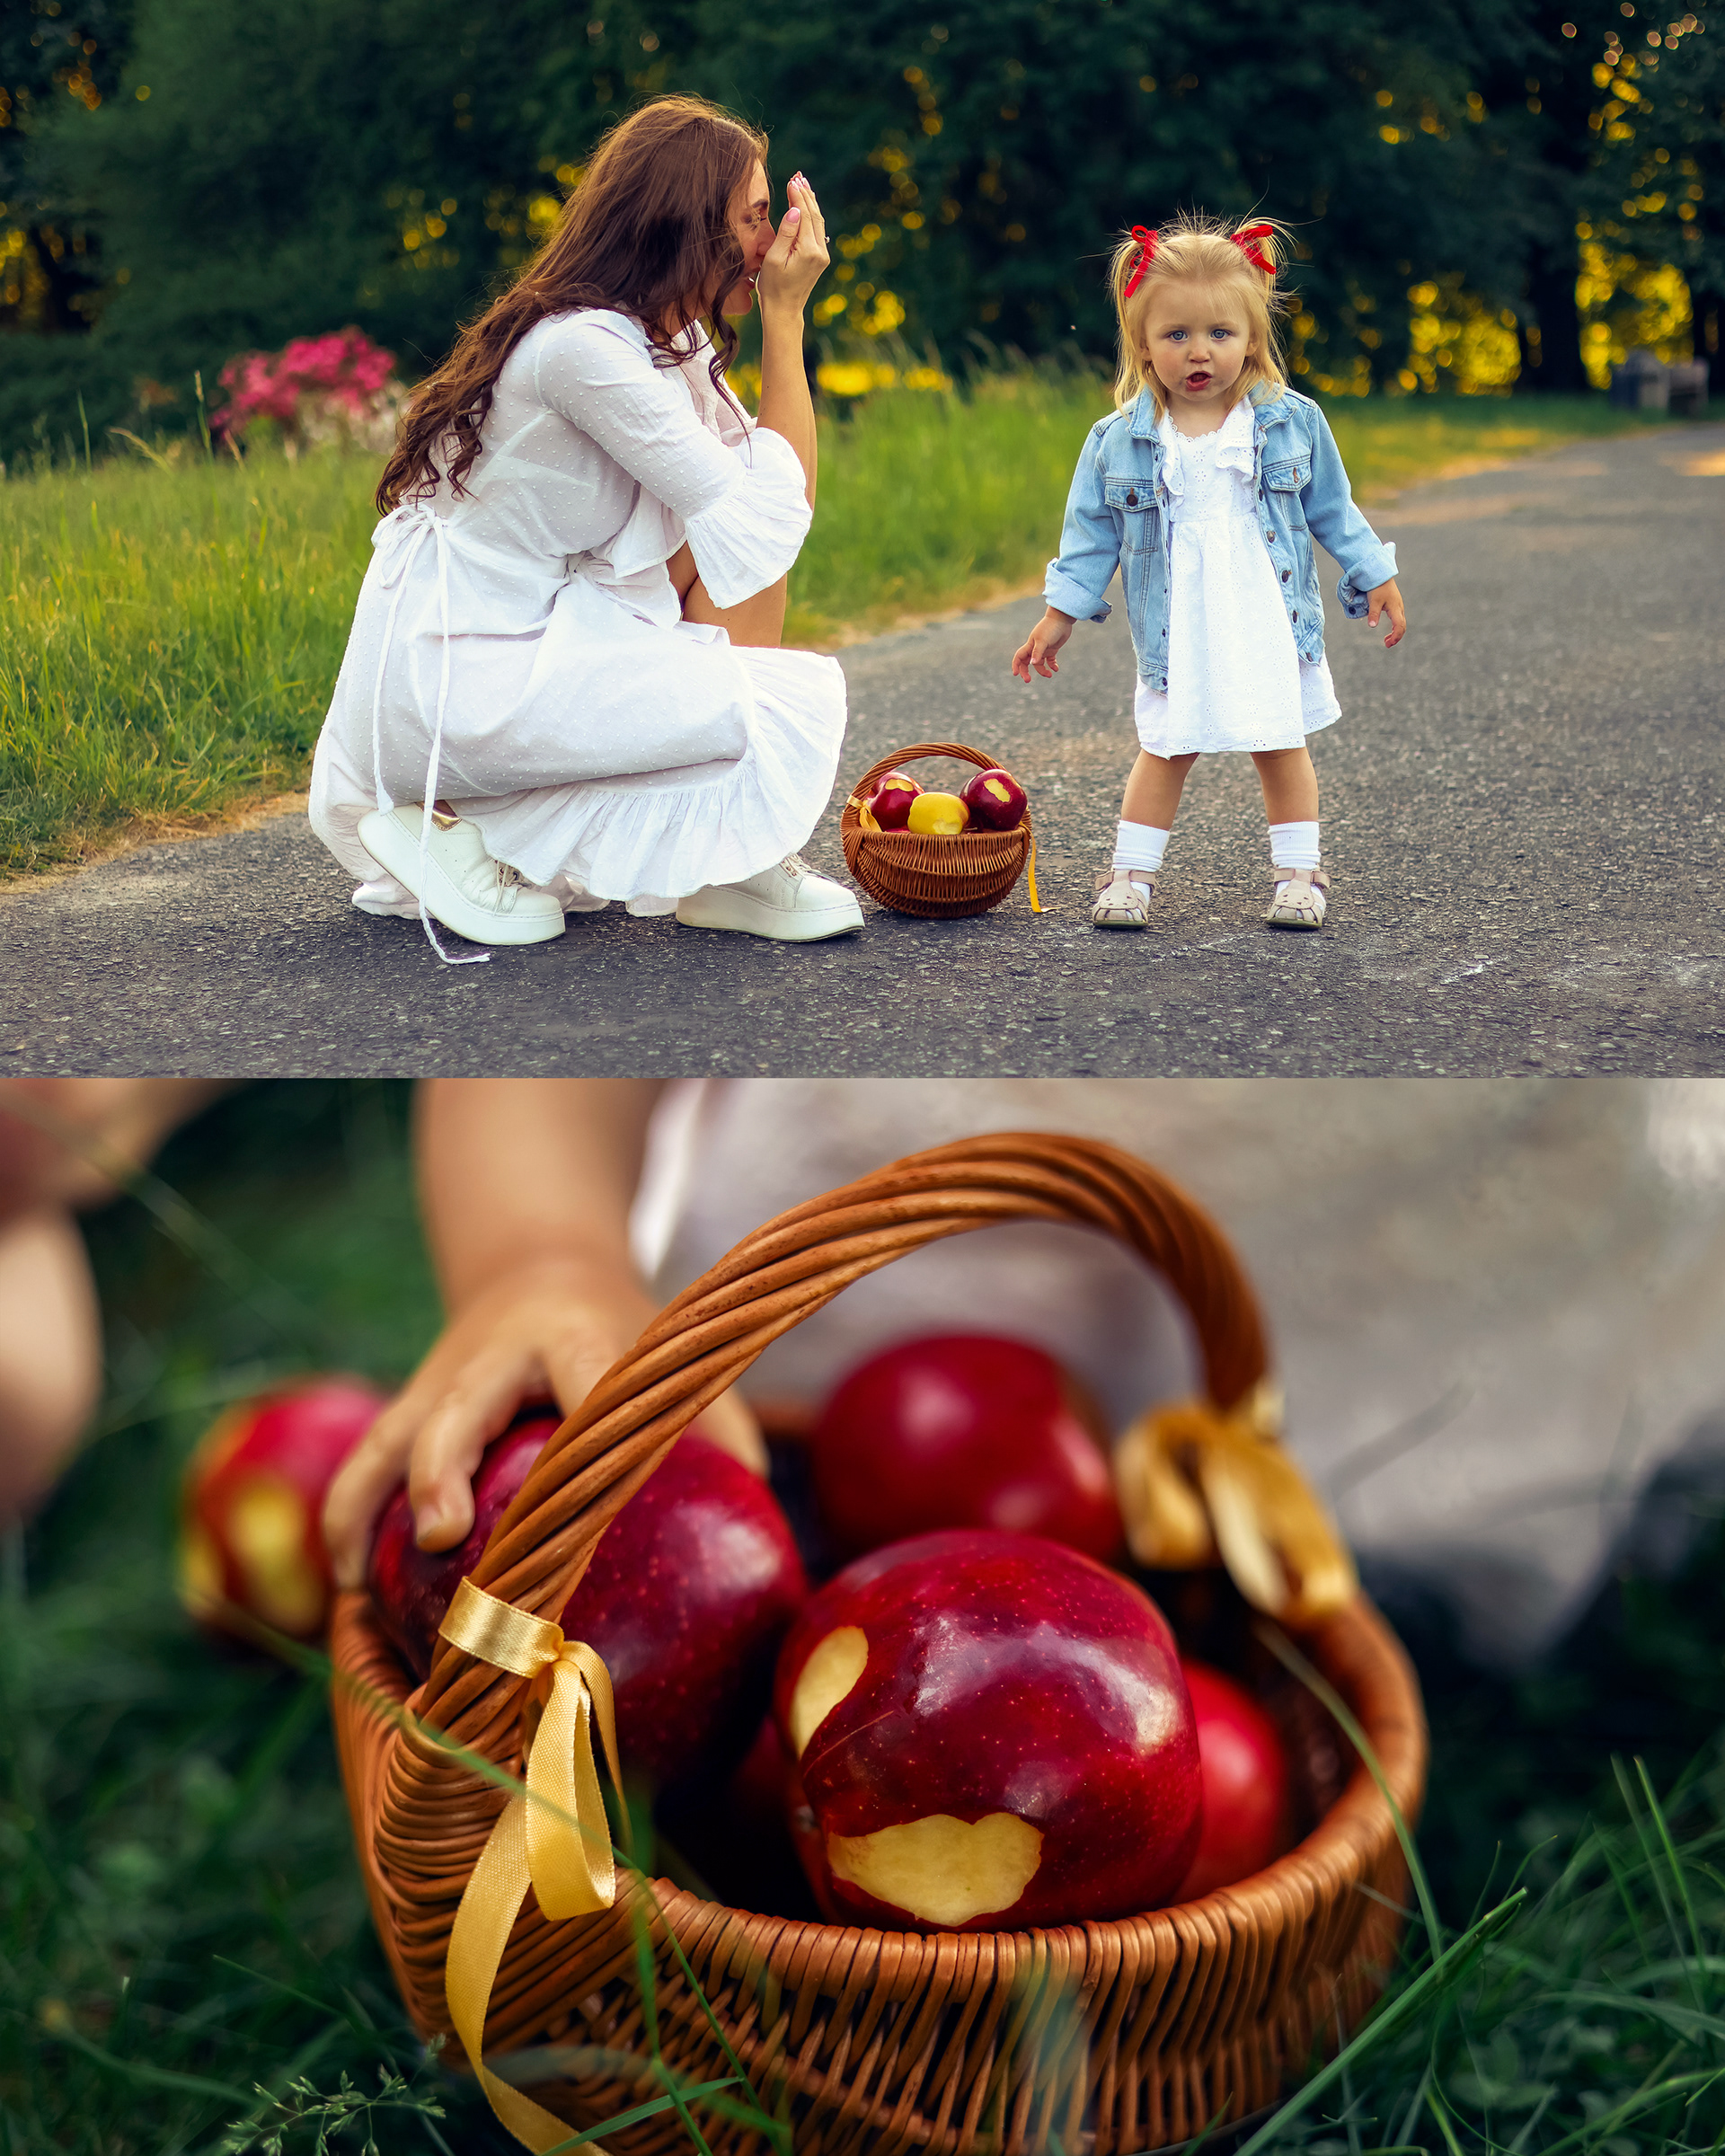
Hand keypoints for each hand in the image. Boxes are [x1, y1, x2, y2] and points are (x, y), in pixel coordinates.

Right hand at [321, 1256, 764, 1588]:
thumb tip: (772, 1546)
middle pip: (459, 1410)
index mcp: (579, 1339)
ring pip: (388, 1438)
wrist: (539, 1262)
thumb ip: (726, 1435)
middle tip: (443, 1536)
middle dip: (444, 1469)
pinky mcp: (405, 1407)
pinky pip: (365, 1463)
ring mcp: (440, 1381)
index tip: (586, 1503)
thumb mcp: (680, 1360)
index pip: (584, 1383)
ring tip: (360, 1587)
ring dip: (367, 1506)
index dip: (584, 1440)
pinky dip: (349, 1517)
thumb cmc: (631, 1337)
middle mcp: (496, 1357)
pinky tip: (349, 1584)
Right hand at [755, 173, 828, 316]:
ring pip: (818, 222)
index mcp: (809, 251)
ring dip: (811, 202)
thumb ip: (786, 232)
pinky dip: (812, 215)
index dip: (798, 196)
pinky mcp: (820, 258)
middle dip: (806, 194)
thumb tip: (795, 210)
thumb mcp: (774, 258)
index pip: (804, 215)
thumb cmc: (773, 286)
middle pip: (814, 215)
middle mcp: (820, 252)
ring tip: (803, 183)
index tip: (791, 180)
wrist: (784, 310)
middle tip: (799, 176)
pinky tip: (808, 205)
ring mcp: (822, 255)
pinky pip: (817, 231)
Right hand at [1011, 609, 1075, 682]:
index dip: (1015, 665)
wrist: (1062, 619)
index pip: (1019, 657)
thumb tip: (1032, 664)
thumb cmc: (1051, 628)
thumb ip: (1038, 652)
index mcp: (1030, 645)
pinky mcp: (1052, 649)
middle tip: (1028, 681)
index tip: (1015, 674)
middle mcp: (1035, 648)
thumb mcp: (1043, 641)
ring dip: (1043, 671)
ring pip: (1039, 663)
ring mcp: (1043, 649)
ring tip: (1050, 675)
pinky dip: (1052, 665)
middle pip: (1026, 662)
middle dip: (1026, 672)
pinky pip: (1050, 660)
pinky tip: (1056, 669)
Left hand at [1367, 578, 1405, 647]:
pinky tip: (1389, 630)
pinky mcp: (1395, 605)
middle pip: (1402, 626)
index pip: (1399, 626)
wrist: (1381, 575)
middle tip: (1387, 644)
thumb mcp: (1374, 601)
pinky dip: (1395, 627)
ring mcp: (1398, 607)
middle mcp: (1399, 608)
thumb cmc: (1377, 587)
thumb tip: (1372, 626)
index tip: (1388, 644)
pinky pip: (1398, 619)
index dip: (1395, 637)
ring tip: (1386, 640)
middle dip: (1396, 637)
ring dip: (1395, 633)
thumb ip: (1373, 614)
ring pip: (1401, 623)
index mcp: (1395, 608)